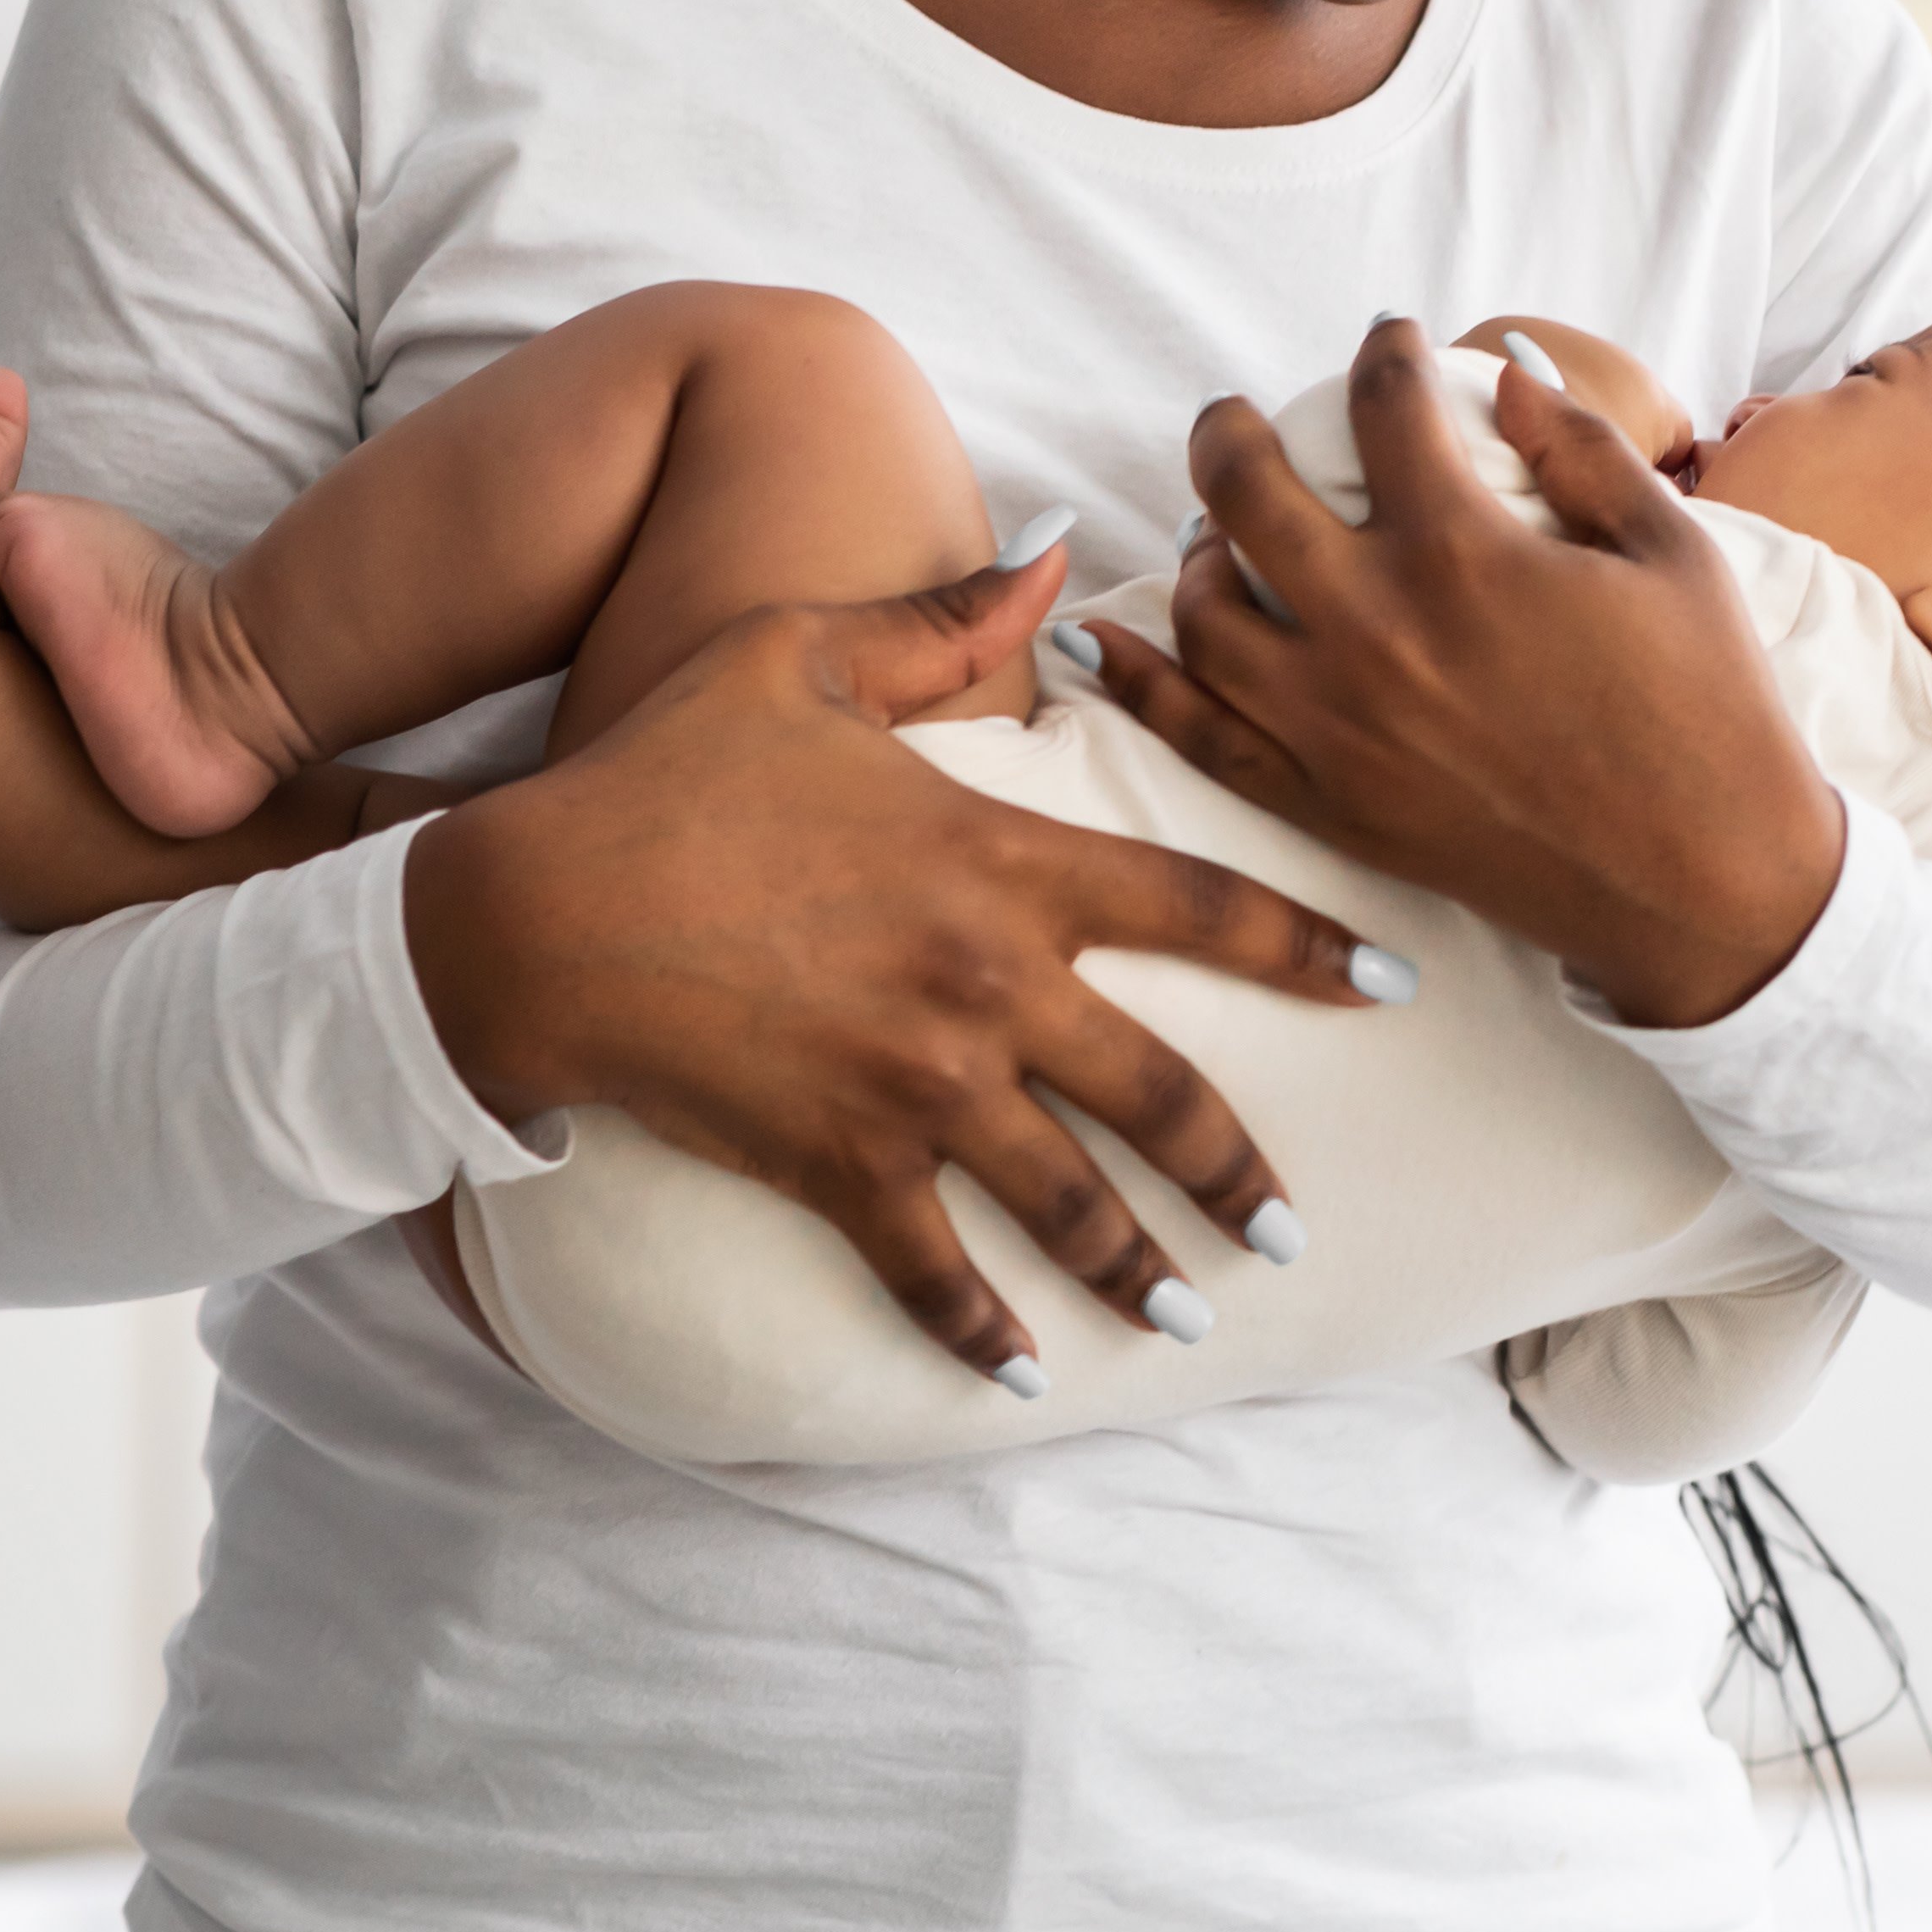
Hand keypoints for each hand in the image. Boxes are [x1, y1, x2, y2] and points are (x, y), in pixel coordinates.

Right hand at [401, 554, 1395, 1381]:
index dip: (1308, 945)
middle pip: (1160, 1093)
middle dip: (1237, 1170)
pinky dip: (978, 1335)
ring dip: (1137, 1268)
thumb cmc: (668, 770)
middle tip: (1294, 1230)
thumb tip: (1055, 555)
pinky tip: (1021, 1376)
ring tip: (1192, 1313)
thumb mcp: (807, 657)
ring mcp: (917, 1086)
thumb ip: (946, 622)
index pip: (1199, 905)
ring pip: (1067, 1199)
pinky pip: (929, 1270)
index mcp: (1001, 864)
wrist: (537, 910)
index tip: (1394, 982)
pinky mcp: (837, 1163)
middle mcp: (986, 986)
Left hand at [1076, 320, 1842, 1027]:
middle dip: (1233, 429)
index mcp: (1465, 554)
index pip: (1385, 407)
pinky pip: (1198, 736)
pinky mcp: (1329, 805)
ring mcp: (1338, 727)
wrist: (1703, 882)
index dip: (1385, 351)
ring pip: (1204, 611)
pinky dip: (1140, 680)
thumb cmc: (1708, 707)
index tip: (1391, 339)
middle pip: (1246, 491)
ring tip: (1218, 532)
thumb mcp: (1672, 550)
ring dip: (1196, 551)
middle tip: (1243, 416)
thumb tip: (1510, 373)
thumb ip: (1583, 448)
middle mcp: (1377, 632)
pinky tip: (1108, 638)